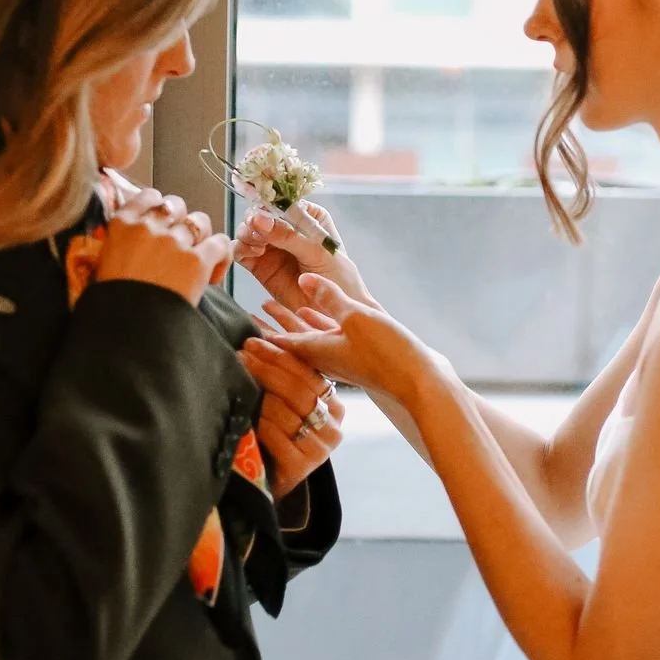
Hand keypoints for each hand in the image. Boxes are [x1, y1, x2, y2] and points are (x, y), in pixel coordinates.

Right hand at [96, 190, 232, 306]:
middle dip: (182, 222)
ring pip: (200, 221)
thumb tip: (137, 243)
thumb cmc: (113, 305)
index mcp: (121, 225)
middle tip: (182, 245)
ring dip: (202, 237)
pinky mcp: (196, 261)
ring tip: (198, 260)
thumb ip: (121, 244)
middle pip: (177, 205)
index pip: (149, 196)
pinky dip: (221, 256)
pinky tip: (212, 275)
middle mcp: (148, 226)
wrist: (126, 330)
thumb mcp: (104, 265)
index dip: (162, 207)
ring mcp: (173, 242)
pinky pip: (220, 243)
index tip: (165, 223)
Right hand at [233, 201, 374, 315]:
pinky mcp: (259, 264)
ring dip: (247, 233)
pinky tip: (253, 254)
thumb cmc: (337, 279)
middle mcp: (287, 227)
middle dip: (255, 220)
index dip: (270, 203)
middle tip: (257, 230)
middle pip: (260, 213)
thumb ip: (289, 236)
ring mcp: (271, 245)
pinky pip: (241, 250)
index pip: (284, 200)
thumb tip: (260, 219)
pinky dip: (241, 249)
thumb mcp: (318, 252)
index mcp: (308, 216)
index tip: (263, 211)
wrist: (333, 311)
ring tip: (259, 246)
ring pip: (247, 229)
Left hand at [239, 317, 345, 500]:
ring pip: (288, 412)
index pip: (310, 373)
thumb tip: (258, 338)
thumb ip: (284, 377)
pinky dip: (260, 423)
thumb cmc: (276, 433)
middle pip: (299, 390)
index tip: (252, 342)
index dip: (280, 355)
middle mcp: (333, 426)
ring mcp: (320, 449)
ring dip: (260, 392)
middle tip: (241, 354)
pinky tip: (246, 413)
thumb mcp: (285, 402)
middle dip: (268, 368)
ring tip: (238, 377)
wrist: (270, 480)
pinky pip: (279, 437)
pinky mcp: (302, 467)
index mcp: (334, 404)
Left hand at [257, 277, 431, 403]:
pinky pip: (327, 336)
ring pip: (304, 336)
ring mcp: (342, 357)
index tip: (237, 326)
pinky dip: (314, 323)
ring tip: (268, 306)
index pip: (277, 342)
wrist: (423, 382)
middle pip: (286, 340)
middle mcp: (325, 357)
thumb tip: (301, 278)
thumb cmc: (389, 352)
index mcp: (318, 351)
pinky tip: (310, 312)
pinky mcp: (358, 354)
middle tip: (244, 315)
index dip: (258, 333)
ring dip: (286, 321)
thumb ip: (328, 298)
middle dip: (266, 326)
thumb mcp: (356, 318)